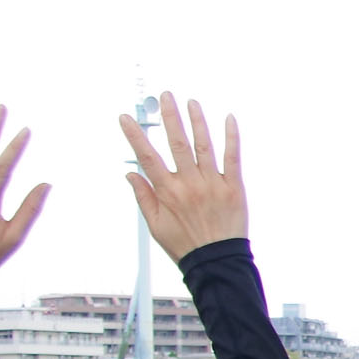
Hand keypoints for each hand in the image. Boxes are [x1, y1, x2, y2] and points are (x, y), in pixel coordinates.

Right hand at [120, 92, 248, 261]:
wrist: (217, 262)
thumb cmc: (184, 245)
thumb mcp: (155, 225)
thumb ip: (143, 196)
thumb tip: (131, 173)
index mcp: (167, 192)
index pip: (147, 157)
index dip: (135, 135)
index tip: (125, 117)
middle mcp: (189, 184)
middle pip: (176, 143)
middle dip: (170, 117)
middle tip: (166, 96)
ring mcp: (212, 183)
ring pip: (203, 145)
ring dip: (197, 121)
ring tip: (191, 102)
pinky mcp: (234, 187)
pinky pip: (232, 157)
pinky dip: (231, 137)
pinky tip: (229, 119)